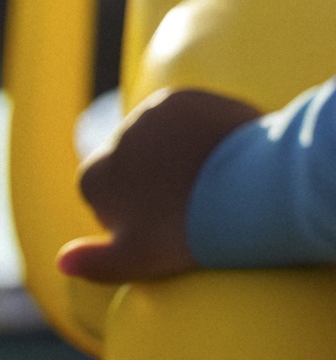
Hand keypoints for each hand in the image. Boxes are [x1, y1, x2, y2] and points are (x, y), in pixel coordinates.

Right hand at [57, 88, 260, 283]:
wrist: (247, 188)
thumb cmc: (189, 230)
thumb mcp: (137, 259)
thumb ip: (94, 263)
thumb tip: (63, 261)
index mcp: (94, 177)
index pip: (104, 194)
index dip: (133, 212)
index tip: (164, 222)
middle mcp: (115, 139)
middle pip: (131, 161)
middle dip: (152, 177)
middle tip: (189, 200)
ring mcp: (151, 113)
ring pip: (158, 136)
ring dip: (175, 150)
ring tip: (208, 176)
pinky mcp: (186, 97)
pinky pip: (187, 114)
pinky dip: (199, 128)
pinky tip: (219, 150)